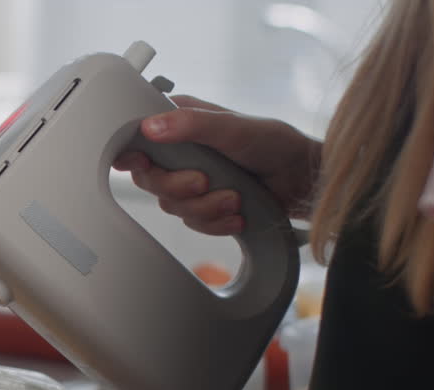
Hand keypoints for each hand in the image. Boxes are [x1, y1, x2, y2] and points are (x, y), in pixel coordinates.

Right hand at [113, 95, 320, 234]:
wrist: (302, 181)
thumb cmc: (274, 143)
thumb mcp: (233, 127)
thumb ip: (192, 124)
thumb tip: (151, 127)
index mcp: (180, 123)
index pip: (137, 136)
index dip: (131, 152)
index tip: (141, 162)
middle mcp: (180, 152)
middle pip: (149, 178)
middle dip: (178, 187)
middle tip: (203, 181)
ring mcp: (190, 180)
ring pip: (171, 205)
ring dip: (206, 206)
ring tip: (234, 197)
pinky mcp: (203, 206)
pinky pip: (192, 223)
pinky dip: (216, 222)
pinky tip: (236, 212)